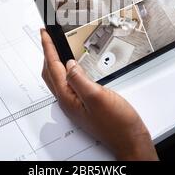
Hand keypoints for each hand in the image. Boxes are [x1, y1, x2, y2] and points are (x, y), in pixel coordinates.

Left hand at [40, 29, 157, 159]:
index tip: (44, 34)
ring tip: (55, 48)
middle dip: (47, 53)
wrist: (130, 141)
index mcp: (68, 98)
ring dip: (54, 61)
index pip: (53, 67)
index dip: (48, 48)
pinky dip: (66, 70)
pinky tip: (73, 67)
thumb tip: (69, 64)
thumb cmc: (117, 124)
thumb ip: (80, 79)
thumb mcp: (97, 97)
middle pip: (50, 73)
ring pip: (58, 78)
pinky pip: (69, 83)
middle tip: (47, 38)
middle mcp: (68, 101)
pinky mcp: (84, 105)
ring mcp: (76, 104)